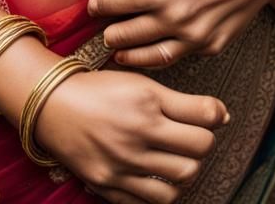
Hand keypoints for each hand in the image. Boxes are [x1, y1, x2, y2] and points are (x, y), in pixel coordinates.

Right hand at [35, 67, 227, 203]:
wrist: (53, 107)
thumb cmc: (99, 90)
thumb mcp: (140, 83)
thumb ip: (181, 101)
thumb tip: (221, 115)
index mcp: (147, 103)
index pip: (205, 119)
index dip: (213, 117)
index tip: (207, 117)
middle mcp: (137, 134)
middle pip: (198, 152)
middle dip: (201, 144)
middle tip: (190, 138)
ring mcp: (123, 164)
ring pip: (180, 182)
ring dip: (184, 171)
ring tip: (175, 158)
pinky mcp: (109, 186)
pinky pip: (151, 202)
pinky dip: (161, 191)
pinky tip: (155, 175)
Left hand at [87, 0, 274, 67]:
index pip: (116, 3)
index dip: (100, 6)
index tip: (93, 5)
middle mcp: (175, 16)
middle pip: (127, 33)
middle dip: (110, 32)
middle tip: (103, 30)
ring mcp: (193, 36)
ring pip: (148, 55)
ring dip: (128, 54)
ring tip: (117, 50)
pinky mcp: (208, 47)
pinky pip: (175, 58)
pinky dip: (156, 58)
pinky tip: (148, 53)